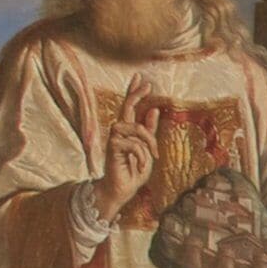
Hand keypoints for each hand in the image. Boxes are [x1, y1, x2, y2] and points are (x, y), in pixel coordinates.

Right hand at [93, 84, 162, 217]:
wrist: (124, 189)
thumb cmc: (134, 170)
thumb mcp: (148, 149)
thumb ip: (149, 131)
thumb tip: (153, 110)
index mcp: (128, 130)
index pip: (129, 107)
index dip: (134, 92)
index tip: (142, 79)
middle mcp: (119, 131)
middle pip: (126, 107)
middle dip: (136, 95)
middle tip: (147, 85)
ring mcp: (115, 138)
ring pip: (135, 128)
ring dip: (148, 141)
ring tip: (152, 155)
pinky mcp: (113, 148)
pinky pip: (134, 145)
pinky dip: (142, 156)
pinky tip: (140, 166)